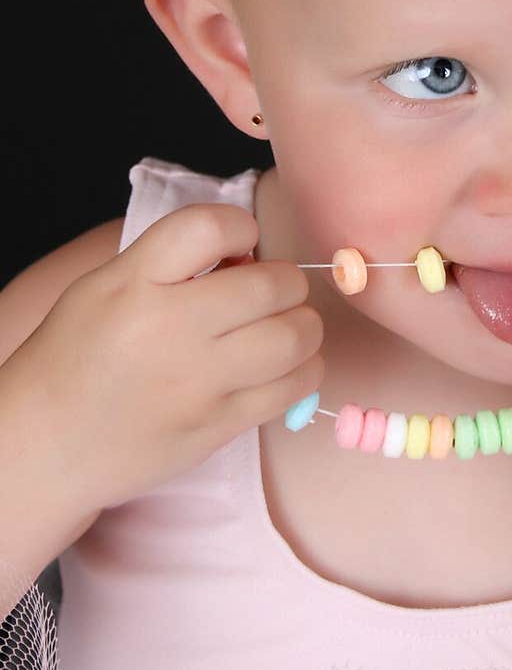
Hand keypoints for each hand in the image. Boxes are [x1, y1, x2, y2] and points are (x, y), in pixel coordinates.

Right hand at [4, 203, 324, 517]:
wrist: (49, 442)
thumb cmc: (80, 354)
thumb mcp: (106, 285)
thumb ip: (173, 260)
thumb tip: (250, 256)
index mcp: (133, 283)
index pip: (209, 227)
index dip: (241, 227)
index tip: (241, 243)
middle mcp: (167, 329)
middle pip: (270, 286)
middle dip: (286, 281)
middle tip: (274, 291)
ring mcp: (195, 384)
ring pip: (294, 338)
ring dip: (304, 324)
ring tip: (287, 326)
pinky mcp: (217, 426)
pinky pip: (291, 389)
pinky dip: (304, 369)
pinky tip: (286, 366)